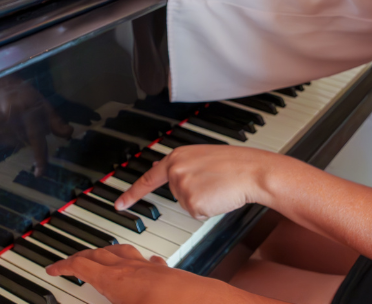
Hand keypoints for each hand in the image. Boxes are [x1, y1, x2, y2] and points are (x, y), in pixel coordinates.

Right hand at [0, 76, 74, 175]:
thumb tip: (69, 133)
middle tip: (24, 120)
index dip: (39, 155)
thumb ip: (55, 120)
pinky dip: (3, 136)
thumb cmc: (19, 92)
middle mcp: (8, 114)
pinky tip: (1, 122)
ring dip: (16, 136)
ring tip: (12, 119)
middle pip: (24, 141)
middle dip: (29, 135)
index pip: (35, 136)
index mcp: (26, 107)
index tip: (40, 173)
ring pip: (11, 142)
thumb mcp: (40, 101)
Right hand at [45, 245, 250, 303]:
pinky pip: (146, 262)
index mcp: (114, 280)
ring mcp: (151, 269)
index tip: (51, 268)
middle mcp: (131, 268)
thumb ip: (105, 301)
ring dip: (107, 254)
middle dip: (81, 256)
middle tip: (69, 262)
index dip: (63, 266)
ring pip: (123, 252)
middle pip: (99, 254)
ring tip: (100, 258)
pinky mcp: (169, 273)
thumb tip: (90, 299)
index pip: (80, 266)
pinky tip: (142, 266)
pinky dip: (136, 262)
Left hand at [114, 145, 282, 220]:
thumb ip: (182, 165)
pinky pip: (196, 214)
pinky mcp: (192, 203)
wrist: (253, 171)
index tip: (119, 205)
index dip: (131, 193)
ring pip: (186, 205)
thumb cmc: (234, 164)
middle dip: (193, 192)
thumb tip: (166, 172)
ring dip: (202, 201)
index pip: (148, 178)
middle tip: (213, 182)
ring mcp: (182, 187)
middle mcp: (175, 171)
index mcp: (177, 157)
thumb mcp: (202, 157)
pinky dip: (208, 210)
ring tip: (218, 186)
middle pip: (175, 193)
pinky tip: (219, 196)